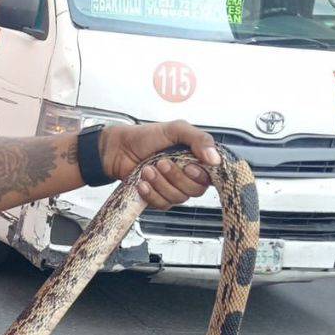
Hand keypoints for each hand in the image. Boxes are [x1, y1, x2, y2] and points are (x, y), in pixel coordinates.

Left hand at [102, 121, 220, 208]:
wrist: (119, 148)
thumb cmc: (146, 137)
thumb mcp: (175, 130)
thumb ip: (199, 139)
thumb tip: (215, 159)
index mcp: (196, 160)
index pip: (210, 177)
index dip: (200, 175)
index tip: (187, 166)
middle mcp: (187, 176)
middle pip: (195, 190)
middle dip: (176, 177)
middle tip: (160, 163)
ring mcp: (172, 189)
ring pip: (178, 198)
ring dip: (160, 184)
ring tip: (147, 169)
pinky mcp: (158, 199)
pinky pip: (162, 204)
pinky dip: (151, 194)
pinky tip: (142, 183)